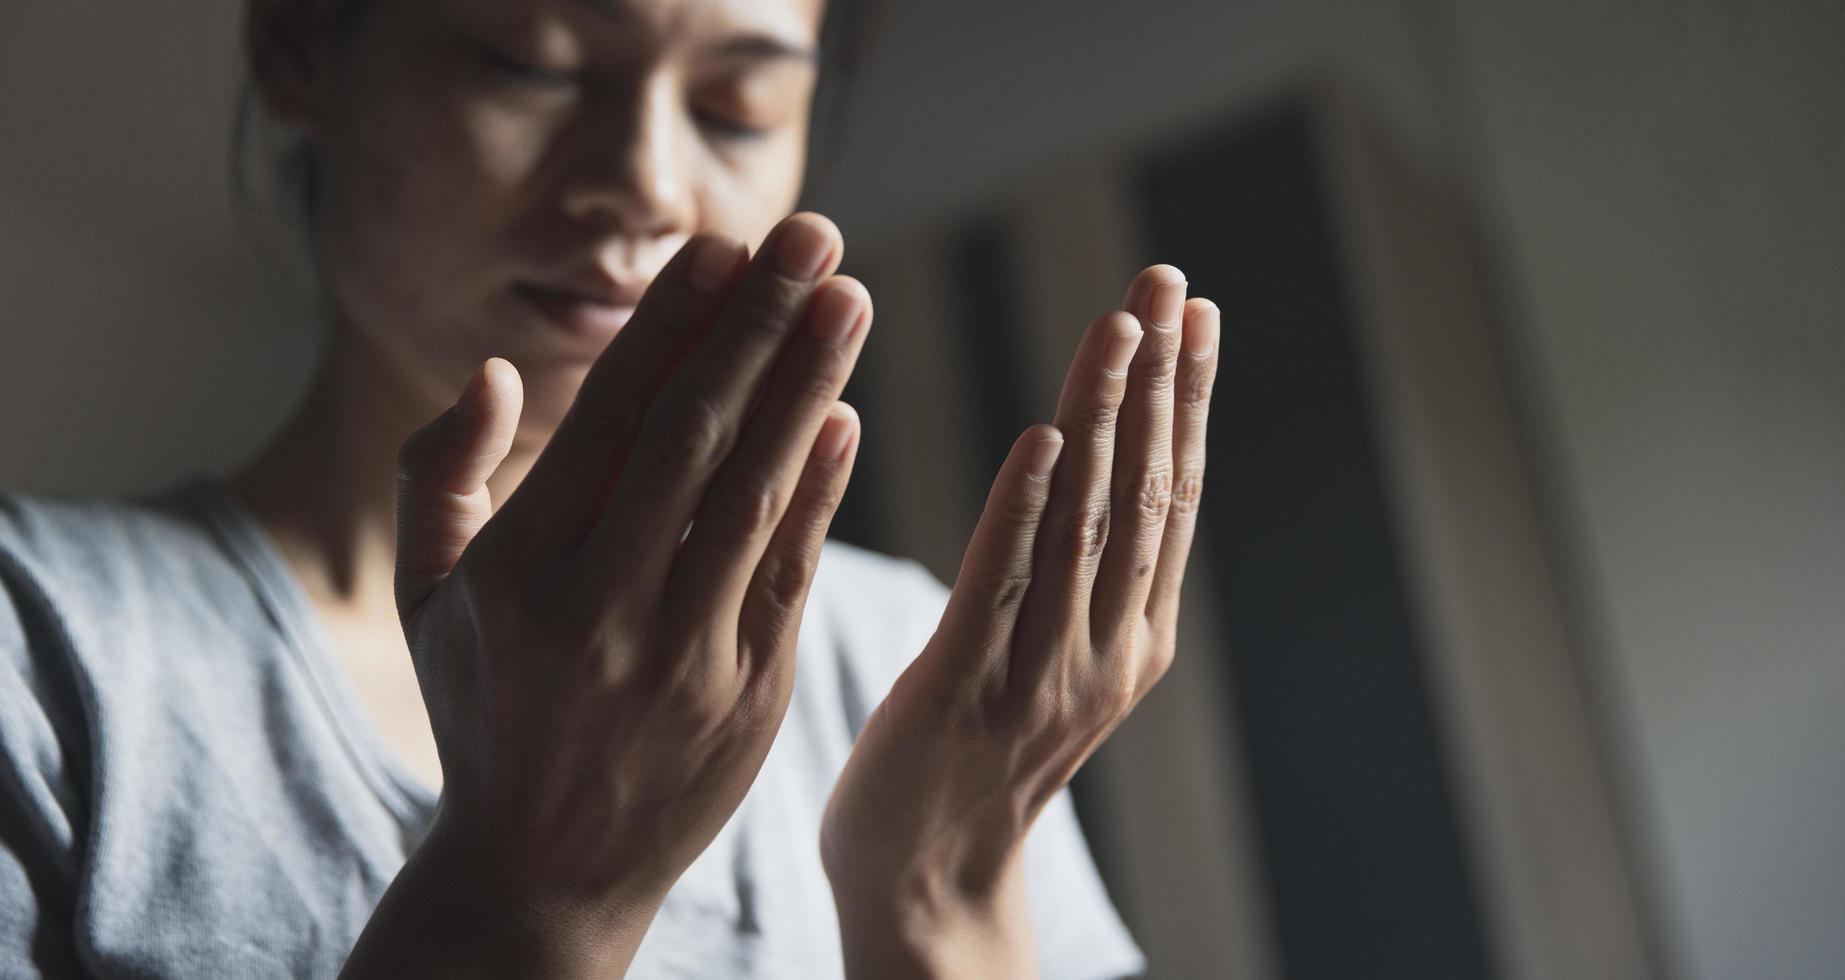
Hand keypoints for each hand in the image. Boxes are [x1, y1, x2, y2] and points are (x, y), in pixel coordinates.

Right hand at [345, 213, 872, 976]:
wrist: (545, 874)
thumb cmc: (486, 712)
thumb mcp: (427, 596)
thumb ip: (440, 474)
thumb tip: (497, 371)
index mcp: (515, 575)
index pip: (610, 421)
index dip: (674, 325)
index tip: (724, 248)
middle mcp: (598, 612)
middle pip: (693, 439)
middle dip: (760, 326)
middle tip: (816, 235)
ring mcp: (680, 659)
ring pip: (754, 497)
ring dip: (808, 387)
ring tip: (849, 298)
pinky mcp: (747, 696)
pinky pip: (790, 573)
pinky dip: (820, 492)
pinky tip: (846, 418)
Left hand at [819, 266, 1218, 976]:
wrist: (927, 885)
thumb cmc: (972, 761)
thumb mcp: (1049, 664)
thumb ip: (1072, 577)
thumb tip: (1086, 468)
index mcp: (1130, 638)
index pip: (1171, 496)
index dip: (1185, 399)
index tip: (1193, 310)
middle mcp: (1105, 651)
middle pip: (1144, 494)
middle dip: (1160, 381)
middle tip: (1168, 281)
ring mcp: (1042, 675)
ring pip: (1087, 526)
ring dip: (1105, 419)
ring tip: (1120, 326)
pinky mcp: (966, 695)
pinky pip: (1002, 587)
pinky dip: (1028, 510)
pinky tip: (1046, 437)